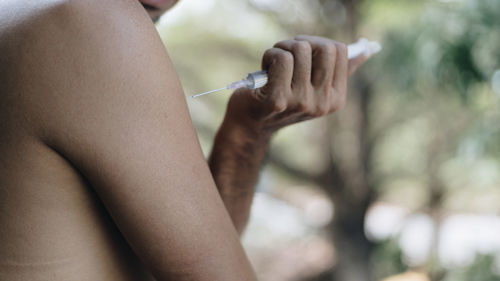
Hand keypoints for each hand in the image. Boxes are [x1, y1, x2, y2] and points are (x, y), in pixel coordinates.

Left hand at [223, 35, 367, 136]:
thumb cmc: (281, 99)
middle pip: (323, 47)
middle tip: (286, 55)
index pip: (339, 50)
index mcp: (336, 99)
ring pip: (300, 49)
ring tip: (272, 65)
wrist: (249, 125)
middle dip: (300, 43)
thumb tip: (365, 51)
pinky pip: (281, 59)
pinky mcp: (278, 100)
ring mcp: (301, 103)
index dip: (316, 44)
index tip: (301, 55)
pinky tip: (264, 71)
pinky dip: (269, 56)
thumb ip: (337, 71)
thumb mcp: (312, 88)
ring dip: (281, 49)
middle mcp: (322, 103)